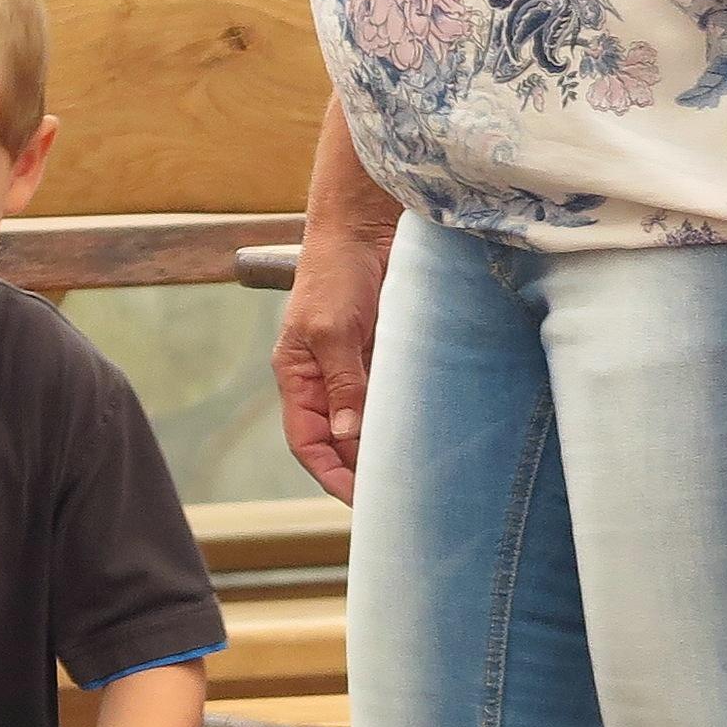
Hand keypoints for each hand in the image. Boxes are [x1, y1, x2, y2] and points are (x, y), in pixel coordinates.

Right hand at [271, 220, 392, 502]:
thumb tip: (349, 436)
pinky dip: (407, 414)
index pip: (307, 442)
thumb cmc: (335, 272)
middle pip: (339, 439)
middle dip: (362, 468)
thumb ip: (343, 383)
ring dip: (388, 442)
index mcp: (298, 377)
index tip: (360, 501)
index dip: (330, 474)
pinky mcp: (386, 351)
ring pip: (369, 420)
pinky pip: (394, 393)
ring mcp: (357, 366)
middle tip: (399, 493)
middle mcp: (325, 378)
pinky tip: (428, 428)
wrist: (366, 225)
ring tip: (416, 468)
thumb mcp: (333, 330)